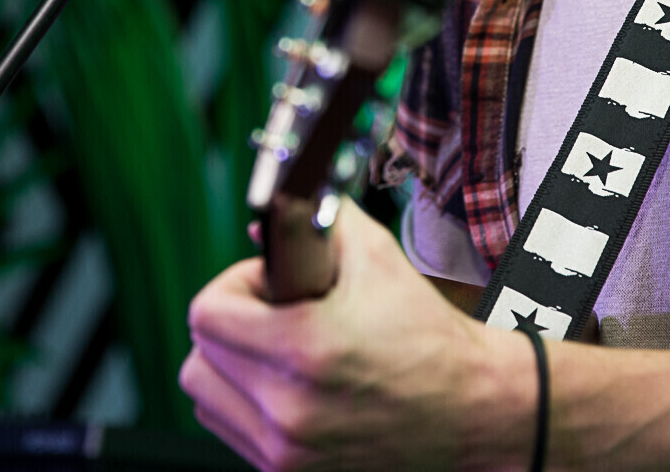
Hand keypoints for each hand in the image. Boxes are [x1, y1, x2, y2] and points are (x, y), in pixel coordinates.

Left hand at [181, 197, 527, 470]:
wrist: (470, 412)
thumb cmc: (427, 335)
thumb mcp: (377, 259)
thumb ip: (316, 222)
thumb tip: (262, 221)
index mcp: (304, 349)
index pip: (206, 314)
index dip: (234, 287)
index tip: (267, 286)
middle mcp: (288, 409)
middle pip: (199, 357)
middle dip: (231, 325)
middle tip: (273, 316)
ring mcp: (286, 452)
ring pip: (207, 398)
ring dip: (229, 369)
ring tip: (277, 354)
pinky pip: (232, 431)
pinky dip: (246, 405)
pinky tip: (289, 387)